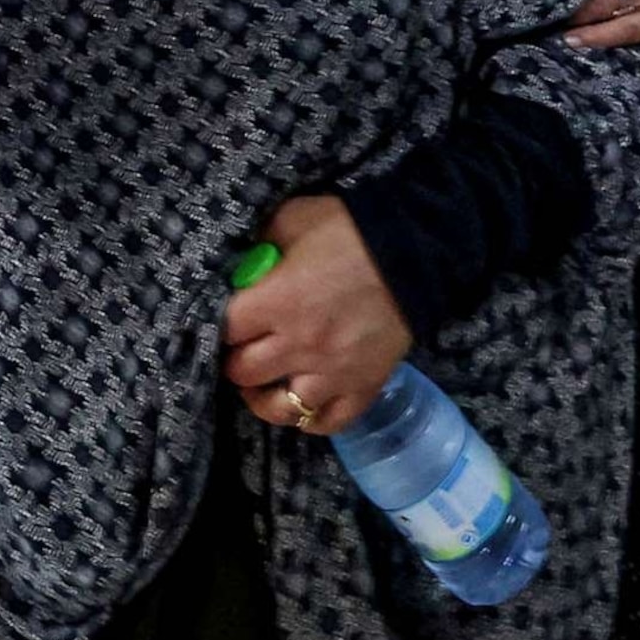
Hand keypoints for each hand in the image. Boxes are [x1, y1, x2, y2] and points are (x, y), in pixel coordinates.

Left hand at [223, 196, 412, 434]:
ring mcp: (333, 372)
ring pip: (281, 409)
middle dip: (237, 359)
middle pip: (243, 373)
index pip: (225, 329)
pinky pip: (328, 422)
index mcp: (279, 301)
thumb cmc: (353, 229)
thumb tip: (246, 260)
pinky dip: (311, 419)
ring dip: (265, 397)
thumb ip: (264, 240)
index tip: (229, 319)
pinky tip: (305, 402)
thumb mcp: (297, 217)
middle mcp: (300, 344)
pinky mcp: (364, 387)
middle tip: (245, 347)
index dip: (220, 325)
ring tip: (265, 384)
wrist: (419, 249)